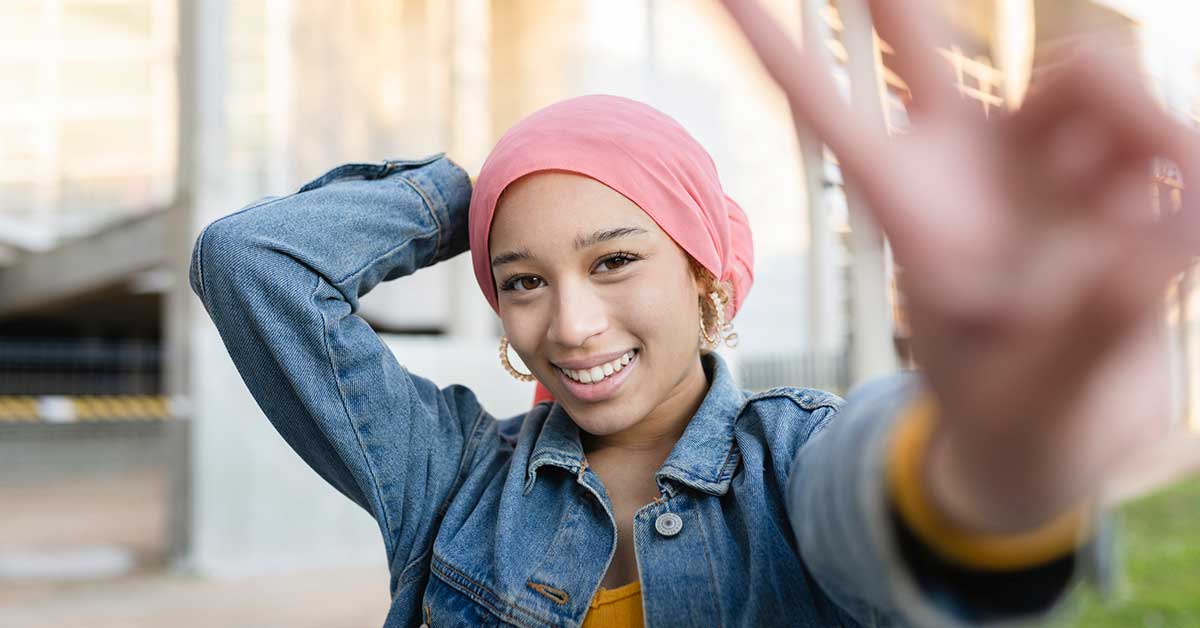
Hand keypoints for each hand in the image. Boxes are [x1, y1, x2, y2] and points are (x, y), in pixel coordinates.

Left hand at [721, 0, 1199, 532]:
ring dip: (1135, 117)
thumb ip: (1092, 330)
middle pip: (917, 46)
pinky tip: (1172, 215)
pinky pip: (1150, 119)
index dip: (779, 51)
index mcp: (912, 215)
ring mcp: (1036, 160)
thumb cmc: (1022, 418)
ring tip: (1154, 202)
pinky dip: (1175, 153)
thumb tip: (1134, 255)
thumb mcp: (1044, 395)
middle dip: (897, 0)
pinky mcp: (1106, 168)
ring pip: (1085, 71)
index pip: (833, 116)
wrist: (1064, 432)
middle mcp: (965, 168)